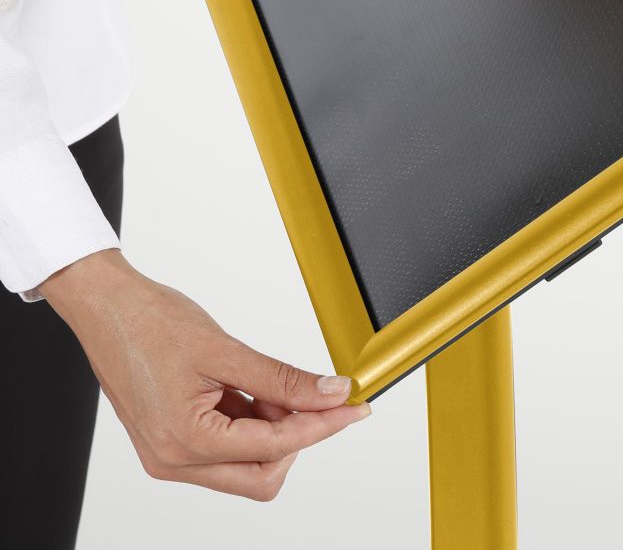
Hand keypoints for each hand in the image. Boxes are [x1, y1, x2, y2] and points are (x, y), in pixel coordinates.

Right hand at [41, 250, 369, 500]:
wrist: (107, 307)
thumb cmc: (151, 322)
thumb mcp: (226, 350)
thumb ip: (282, 379)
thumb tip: (330, 393)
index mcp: (184, 442)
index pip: (275, 448)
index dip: (323, 426)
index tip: (355, 408)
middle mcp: (174, 461)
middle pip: (261, 475)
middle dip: (298, 436)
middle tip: (318, 394)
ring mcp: (170, 455)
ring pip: (245, 465)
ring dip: (274, 429)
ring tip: (276, 383)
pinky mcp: (171, 442)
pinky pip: (226, 448)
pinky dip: (251, 422)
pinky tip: (255, 388)